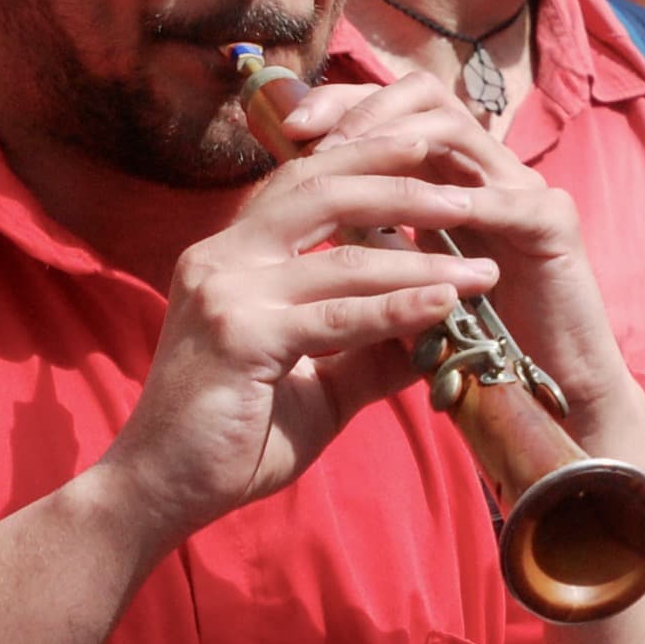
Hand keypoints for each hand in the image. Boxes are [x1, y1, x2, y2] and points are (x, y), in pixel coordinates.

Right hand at [96, 123, 523, 552]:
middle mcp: (222, 258)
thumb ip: (370, 349)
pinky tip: (445, 306)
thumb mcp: (317, 383)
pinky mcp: (239, 335)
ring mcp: (227, 292)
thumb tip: (439, 328)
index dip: (367, 159)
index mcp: (232, 255)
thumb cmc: (233, 437)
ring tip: (484, 270)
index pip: (304, 183)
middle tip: (470, 192)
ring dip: (424, 264)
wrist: (160, 490)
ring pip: (345, 260)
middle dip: (403, 184)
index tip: (429, 152)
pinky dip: (397, 309)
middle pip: (324, 192)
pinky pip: (336, 317)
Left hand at [275, 73, 638, 441]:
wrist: (550, 397)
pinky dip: (454, 203)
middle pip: (425, 97)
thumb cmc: (474, 349)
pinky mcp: (555, 225)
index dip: (343, 105)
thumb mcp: (404, 284)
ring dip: (395, 144)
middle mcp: (490, 171)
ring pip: (456, 130)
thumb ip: (371, 243)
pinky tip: (413, 215)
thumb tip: (300, 216)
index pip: (397, 108)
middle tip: (313, 139)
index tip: (288, 127)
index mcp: (453, 178)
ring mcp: (526, 192)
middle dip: (361, 109)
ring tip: (346, 169)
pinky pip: (503, 199)